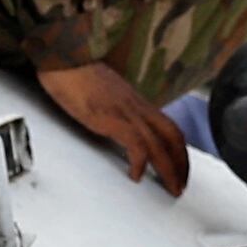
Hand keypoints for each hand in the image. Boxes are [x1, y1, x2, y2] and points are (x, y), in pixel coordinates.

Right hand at [37, 57, 186, 192]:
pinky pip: (137, 144)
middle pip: (172, 137)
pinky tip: (135, 176)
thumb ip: (112, 108)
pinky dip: (140, 163)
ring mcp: (127, 112)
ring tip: (171, 188)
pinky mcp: (112, 119)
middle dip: (181, 164)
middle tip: (181, 186)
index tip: (179, 167)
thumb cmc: (75, 72)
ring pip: (160, 145)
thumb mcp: (101, 93)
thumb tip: (111, 123)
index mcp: (136, 101)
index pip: (169, 127)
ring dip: (170, 170)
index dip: (179, 150)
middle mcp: (137, 107)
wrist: (64, 58)